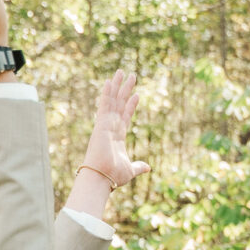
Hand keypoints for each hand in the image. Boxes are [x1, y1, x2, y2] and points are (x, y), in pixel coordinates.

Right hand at [78, 71, 145, 190]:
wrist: (101, 177)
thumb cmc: (113, 176)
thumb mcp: (130, 169)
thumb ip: (138, 166)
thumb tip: (148, 167)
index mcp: (117, 137)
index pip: (125, 116)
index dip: (131, 105)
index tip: (136, 94)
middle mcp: (111, 128)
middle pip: (119, 104)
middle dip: (124, 90)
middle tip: (130, 75)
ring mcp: (105, 124)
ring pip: (113, 101)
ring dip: (118, 86)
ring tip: (122, 72)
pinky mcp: (101, 124)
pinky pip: (105, 105)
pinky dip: (107, 93)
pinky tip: (110, 81)